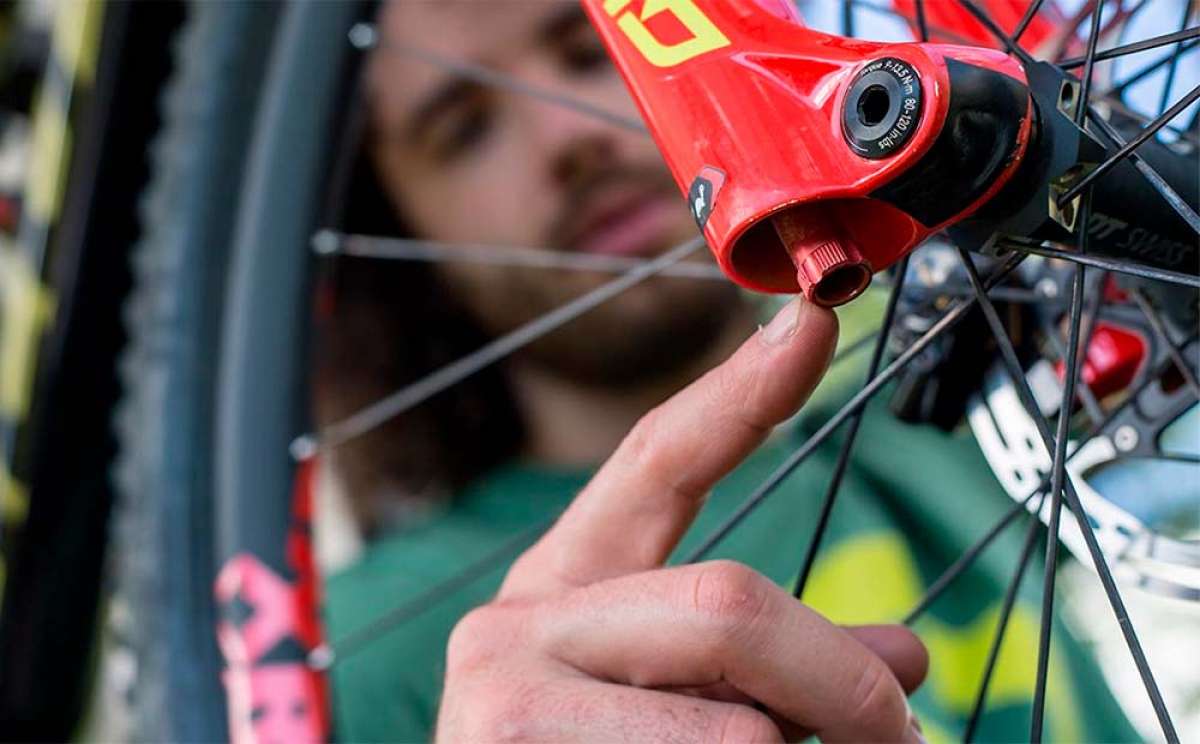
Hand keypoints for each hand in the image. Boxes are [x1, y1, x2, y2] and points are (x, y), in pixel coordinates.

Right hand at [436, 298, 928, 741]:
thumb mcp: (670, 706)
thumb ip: (762, 666)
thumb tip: (902, 657)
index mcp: (560, 588)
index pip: (657, 461)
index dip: (740, 390)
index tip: (816, 320)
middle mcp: (518, 624)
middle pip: (730, 605)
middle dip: (839, 684)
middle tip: (899, 734)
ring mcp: (504, 701)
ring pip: (735, 726)